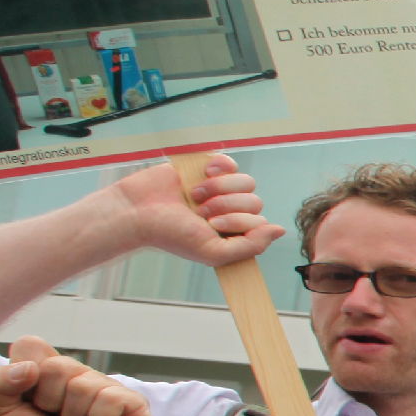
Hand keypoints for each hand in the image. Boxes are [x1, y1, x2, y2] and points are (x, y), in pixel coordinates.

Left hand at [0, 333, 147, 415]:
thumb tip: (30, 368)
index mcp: (46, 371)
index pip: (31, 345)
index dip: (23, 374)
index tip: (27, 401)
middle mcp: (78, 375)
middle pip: (58, 364)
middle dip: (49, 399)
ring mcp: (107, 388)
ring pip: (83, 382)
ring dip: (74, 414)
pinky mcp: (134, 404)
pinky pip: (111, 397)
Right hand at [104, 153, 281, 270]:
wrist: (136, 211)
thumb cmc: (171, 234)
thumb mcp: (213, 252)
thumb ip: (251, 246)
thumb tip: (279, 230)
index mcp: (234, 233)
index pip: (260, 223)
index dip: (238, 222)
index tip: (211, 226)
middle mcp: (231, 211)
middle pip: (255, 202)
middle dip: (227, 206)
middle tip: (200, 212)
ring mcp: (220, 190)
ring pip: (246, 182)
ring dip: (221, 189)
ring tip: (196, 196)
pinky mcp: (207, 169)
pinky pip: (231, 163)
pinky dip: (219, 167)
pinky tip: (203, 174)